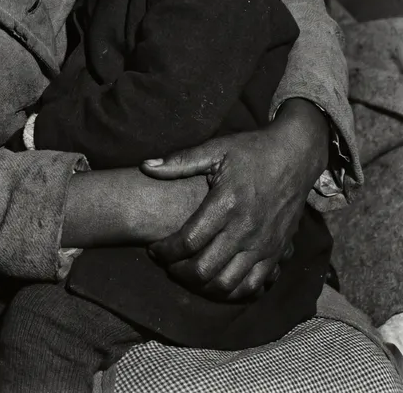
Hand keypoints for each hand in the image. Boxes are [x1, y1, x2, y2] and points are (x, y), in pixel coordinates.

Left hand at [140, 99, 328, 299]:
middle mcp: (246, 229)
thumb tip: (145, 166)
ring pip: (228, 284)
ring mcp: (264, 245)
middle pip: (205, 269)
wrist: (295, 155)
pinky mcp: (278, 252)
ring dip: (203, 287)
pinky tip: (218, 282)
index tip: (153, 249)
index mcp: (226, 204)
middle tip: (167, 265)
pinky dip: (233, 291)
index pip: (188, 241)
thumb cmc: (251, 150)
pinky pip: (254, 286)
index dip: (165, 251)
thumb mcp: (215, 149)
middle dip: (179, 272)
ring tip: (188, 274)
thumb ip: (180, 161)